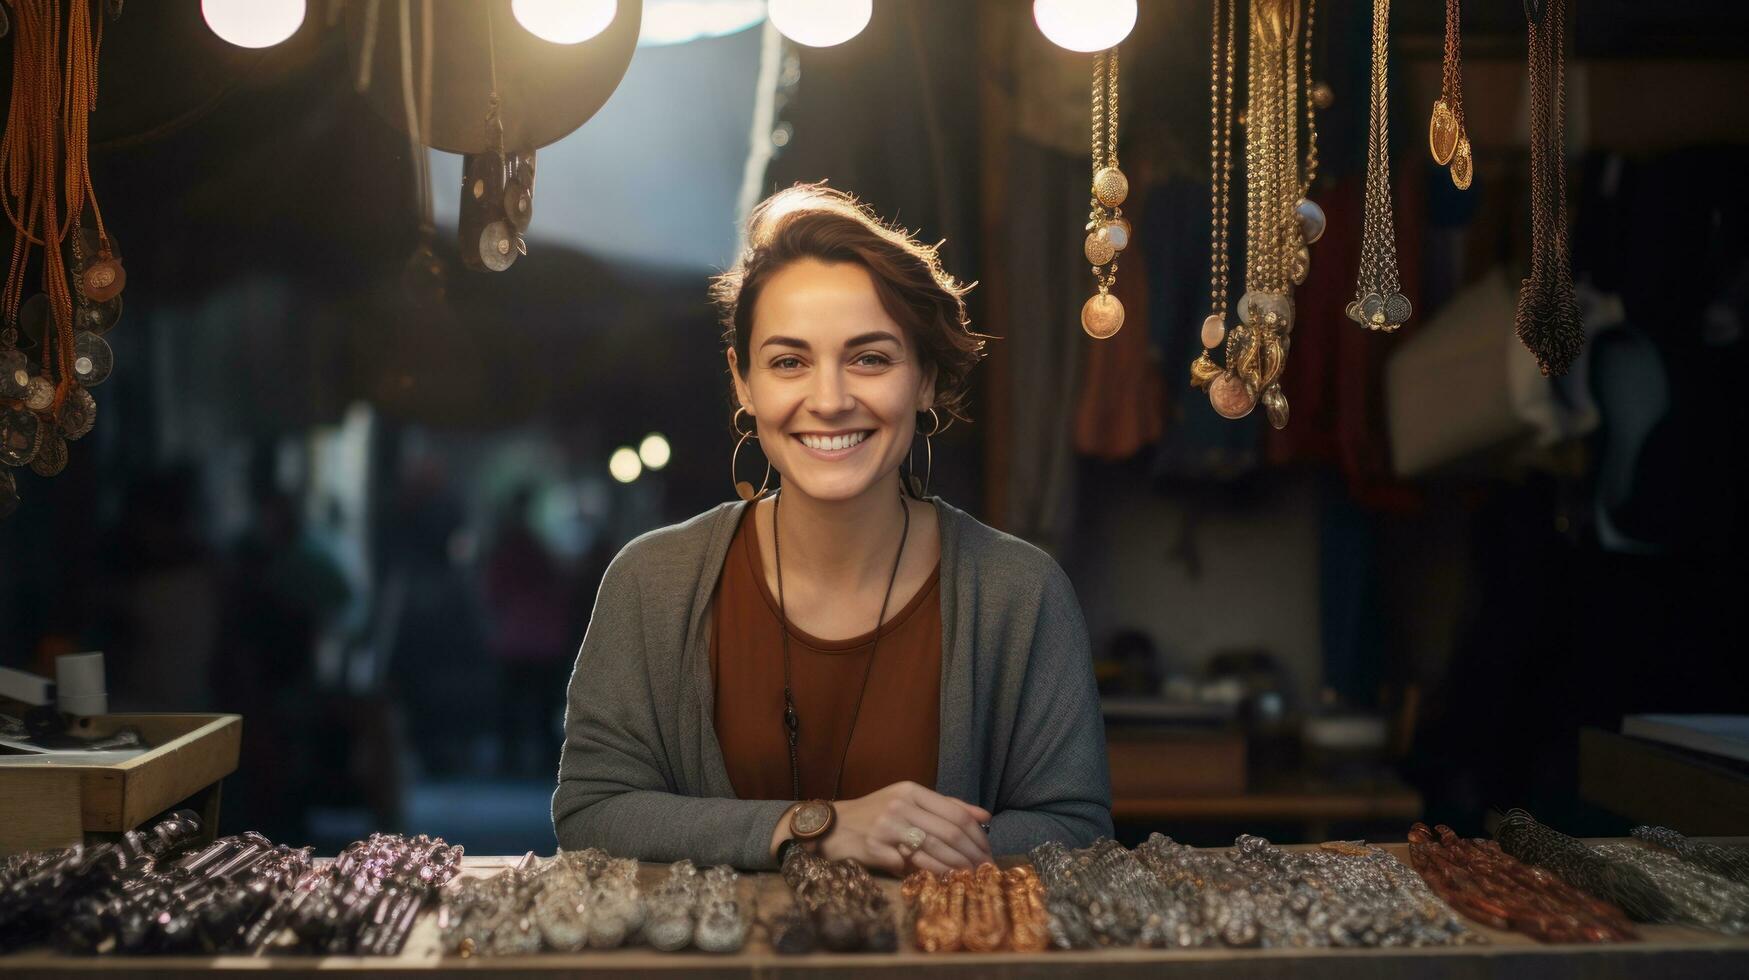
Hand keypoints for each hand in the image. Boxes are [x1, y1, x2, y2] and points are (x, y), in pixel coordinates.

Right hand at [820, 781, 992, 874]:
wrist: (832, 826)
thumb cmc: (875, 814)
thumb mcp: (907, 800)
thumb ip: (945, 806)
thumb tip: (984, 816)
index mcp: (911, 791)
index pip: (955, 813)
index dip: (977, 835)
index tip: (988, 852)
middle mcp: (900, 805)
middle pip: (948, 833)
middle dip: (972, 855)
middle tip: (986, 870)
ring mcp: (886, 826)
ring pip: (933, 850)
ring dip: (956, 868)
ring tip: (970, 878)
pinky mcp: (875, 848)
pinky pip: (910, 866)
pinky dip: (930, 874)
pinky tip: (943, 882)